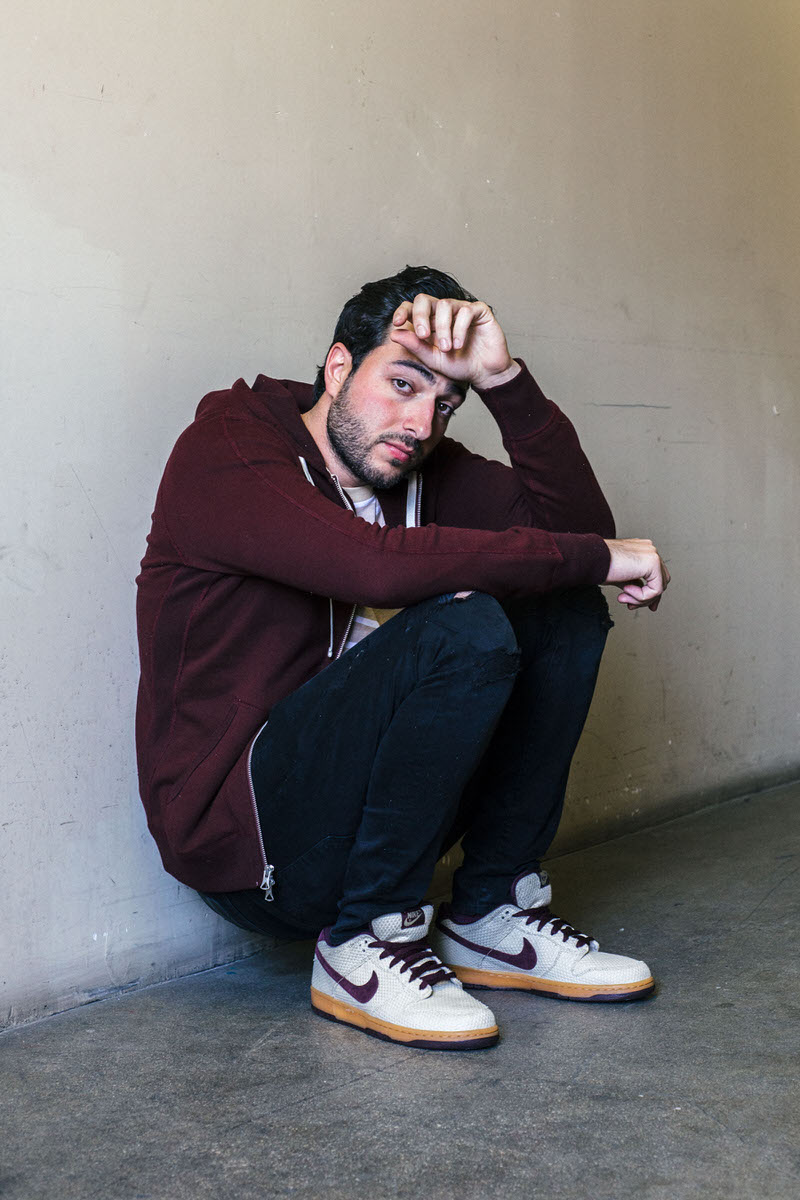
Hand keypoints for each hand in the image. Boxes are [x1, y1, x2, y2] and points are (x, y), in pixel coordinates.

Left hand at [389, 293, 520, 390]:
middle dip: (420, 316)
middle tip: (423, 336)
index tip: (397, 323)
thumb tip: (394, 333)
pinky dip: (460, 328)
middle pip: (424, 299)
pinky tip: (459, 344)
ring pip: (445, 305)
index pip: (412, 307)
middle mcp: (444, 312)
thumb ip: (415, 346)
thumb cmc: (458, 365)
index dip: (403, 311)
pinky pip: (466, 310)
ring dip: (443, 327)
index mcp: (429, 321)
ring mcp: (461, 309)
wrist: (483, 373)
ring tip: (448, 348)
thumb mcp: (433, 359)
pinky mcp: (479, 311)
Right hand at [603, 538, 670, 610]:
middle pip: (661, 582)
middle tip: (630, 605)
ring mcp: (653, 555)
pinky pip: (656, 590)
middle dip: (646, 598)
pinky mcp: (653, 562)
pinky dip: (641, 596)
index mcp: (642, 551)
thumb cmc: (600, 566)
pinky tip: (625, 590)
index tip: (635, 605)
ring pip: (659, 587)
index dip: (649, 594)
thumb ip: (635, 584)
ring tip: (624, 597)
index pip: (656, 575)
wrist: (590, 559)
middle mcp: (649, 550)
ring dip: (641, 599)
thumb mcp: (621, 577)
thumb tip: (643, 597)